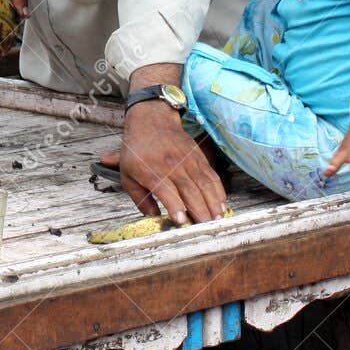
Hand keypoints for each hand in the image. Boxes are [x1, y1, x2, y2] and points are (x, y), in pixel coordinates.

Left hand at [100, 102, 225, 223]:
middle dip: (199, 211)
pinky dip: (218, 190)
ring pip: (204, 184)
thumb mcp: (128, 175)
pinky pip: (211, 175)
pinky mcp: (198, 157)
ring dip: (212, 203)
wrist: (152, 121)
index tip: (182, 221)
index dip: (175, 207)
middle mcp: (172, 166)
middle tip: (206, 227)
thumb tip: (152, 218)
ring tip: (217, 219)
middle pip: (189, 190)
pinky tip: (221, 203)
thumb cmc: (137, 152)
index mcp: (152, 171)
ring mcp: (188, 161)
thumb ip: (139, 198)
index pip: (167, 192)